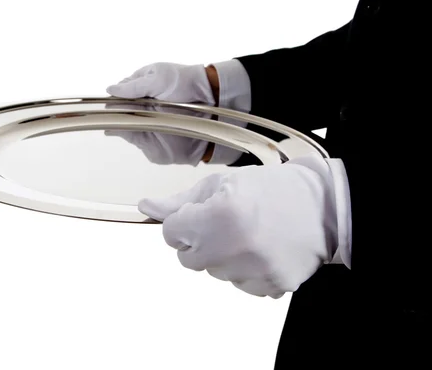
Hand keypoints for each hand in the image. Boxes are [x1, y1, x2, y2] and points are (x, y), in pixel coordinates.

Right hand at [104, 62, 218, 164]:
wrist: (210, 102)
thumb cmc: (184, 82)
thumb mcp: (158, 77)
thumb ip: (133, 86)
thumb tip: (109, 90)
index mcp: (139, 88)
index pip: (118, 96)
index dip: (114, 100)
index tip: (112, 103)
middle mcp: (140, 107)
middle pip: (119, 113)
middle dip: (116, 115)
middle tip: (116, 115)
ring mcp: (146, 124)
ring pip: (125, 127)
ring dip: (123, 126)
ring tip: (122, 123)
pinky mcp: (152, 141)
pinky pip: (137, 141)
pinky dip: (134, 138)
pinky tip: (133, 133)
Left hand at [138, 153, 342, 298]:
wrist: (324, 205)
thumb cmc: (272, 188)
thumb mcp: (221, 184)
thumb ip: (179, 201)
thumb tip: (146, 207)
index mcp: (217, 216)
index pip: (170, 233)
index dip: (184, 220)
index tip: (201, 213)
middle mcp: (233, 248)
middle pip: (187, 258)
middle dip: (199, 241)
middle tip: (226, 223)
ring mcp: (254, 272)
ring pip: (214, 272)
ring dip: (223, 256)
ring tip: (250, 234)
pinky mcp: (272, 287)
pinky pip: (241, 285)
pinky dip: (247, 270)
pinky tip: (263, 250)